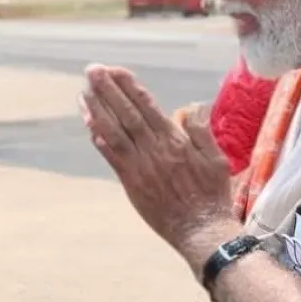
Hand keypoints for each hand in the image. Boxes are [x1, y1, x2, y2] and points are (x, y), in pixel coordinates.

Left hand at [79, 64, 235, 257]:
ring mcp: (140, 167)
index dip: (129, 87)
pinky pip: (112, 158)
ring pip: (114, 133)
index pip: (147, 106)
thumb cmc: (212, 196)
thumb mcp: (217, 159)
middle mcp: (154, 150)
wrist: (202, 231)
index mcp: (175, 140)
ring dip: (97, 111)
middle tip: (92, 71)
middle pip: (126, 114)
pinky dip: (100, 141)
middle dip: (107, 90)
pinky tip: (89, 126)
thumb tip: (189, 109)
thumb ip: (201, 132)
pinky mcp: (131, 184)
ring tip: (83, 93)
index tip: (116, 70)